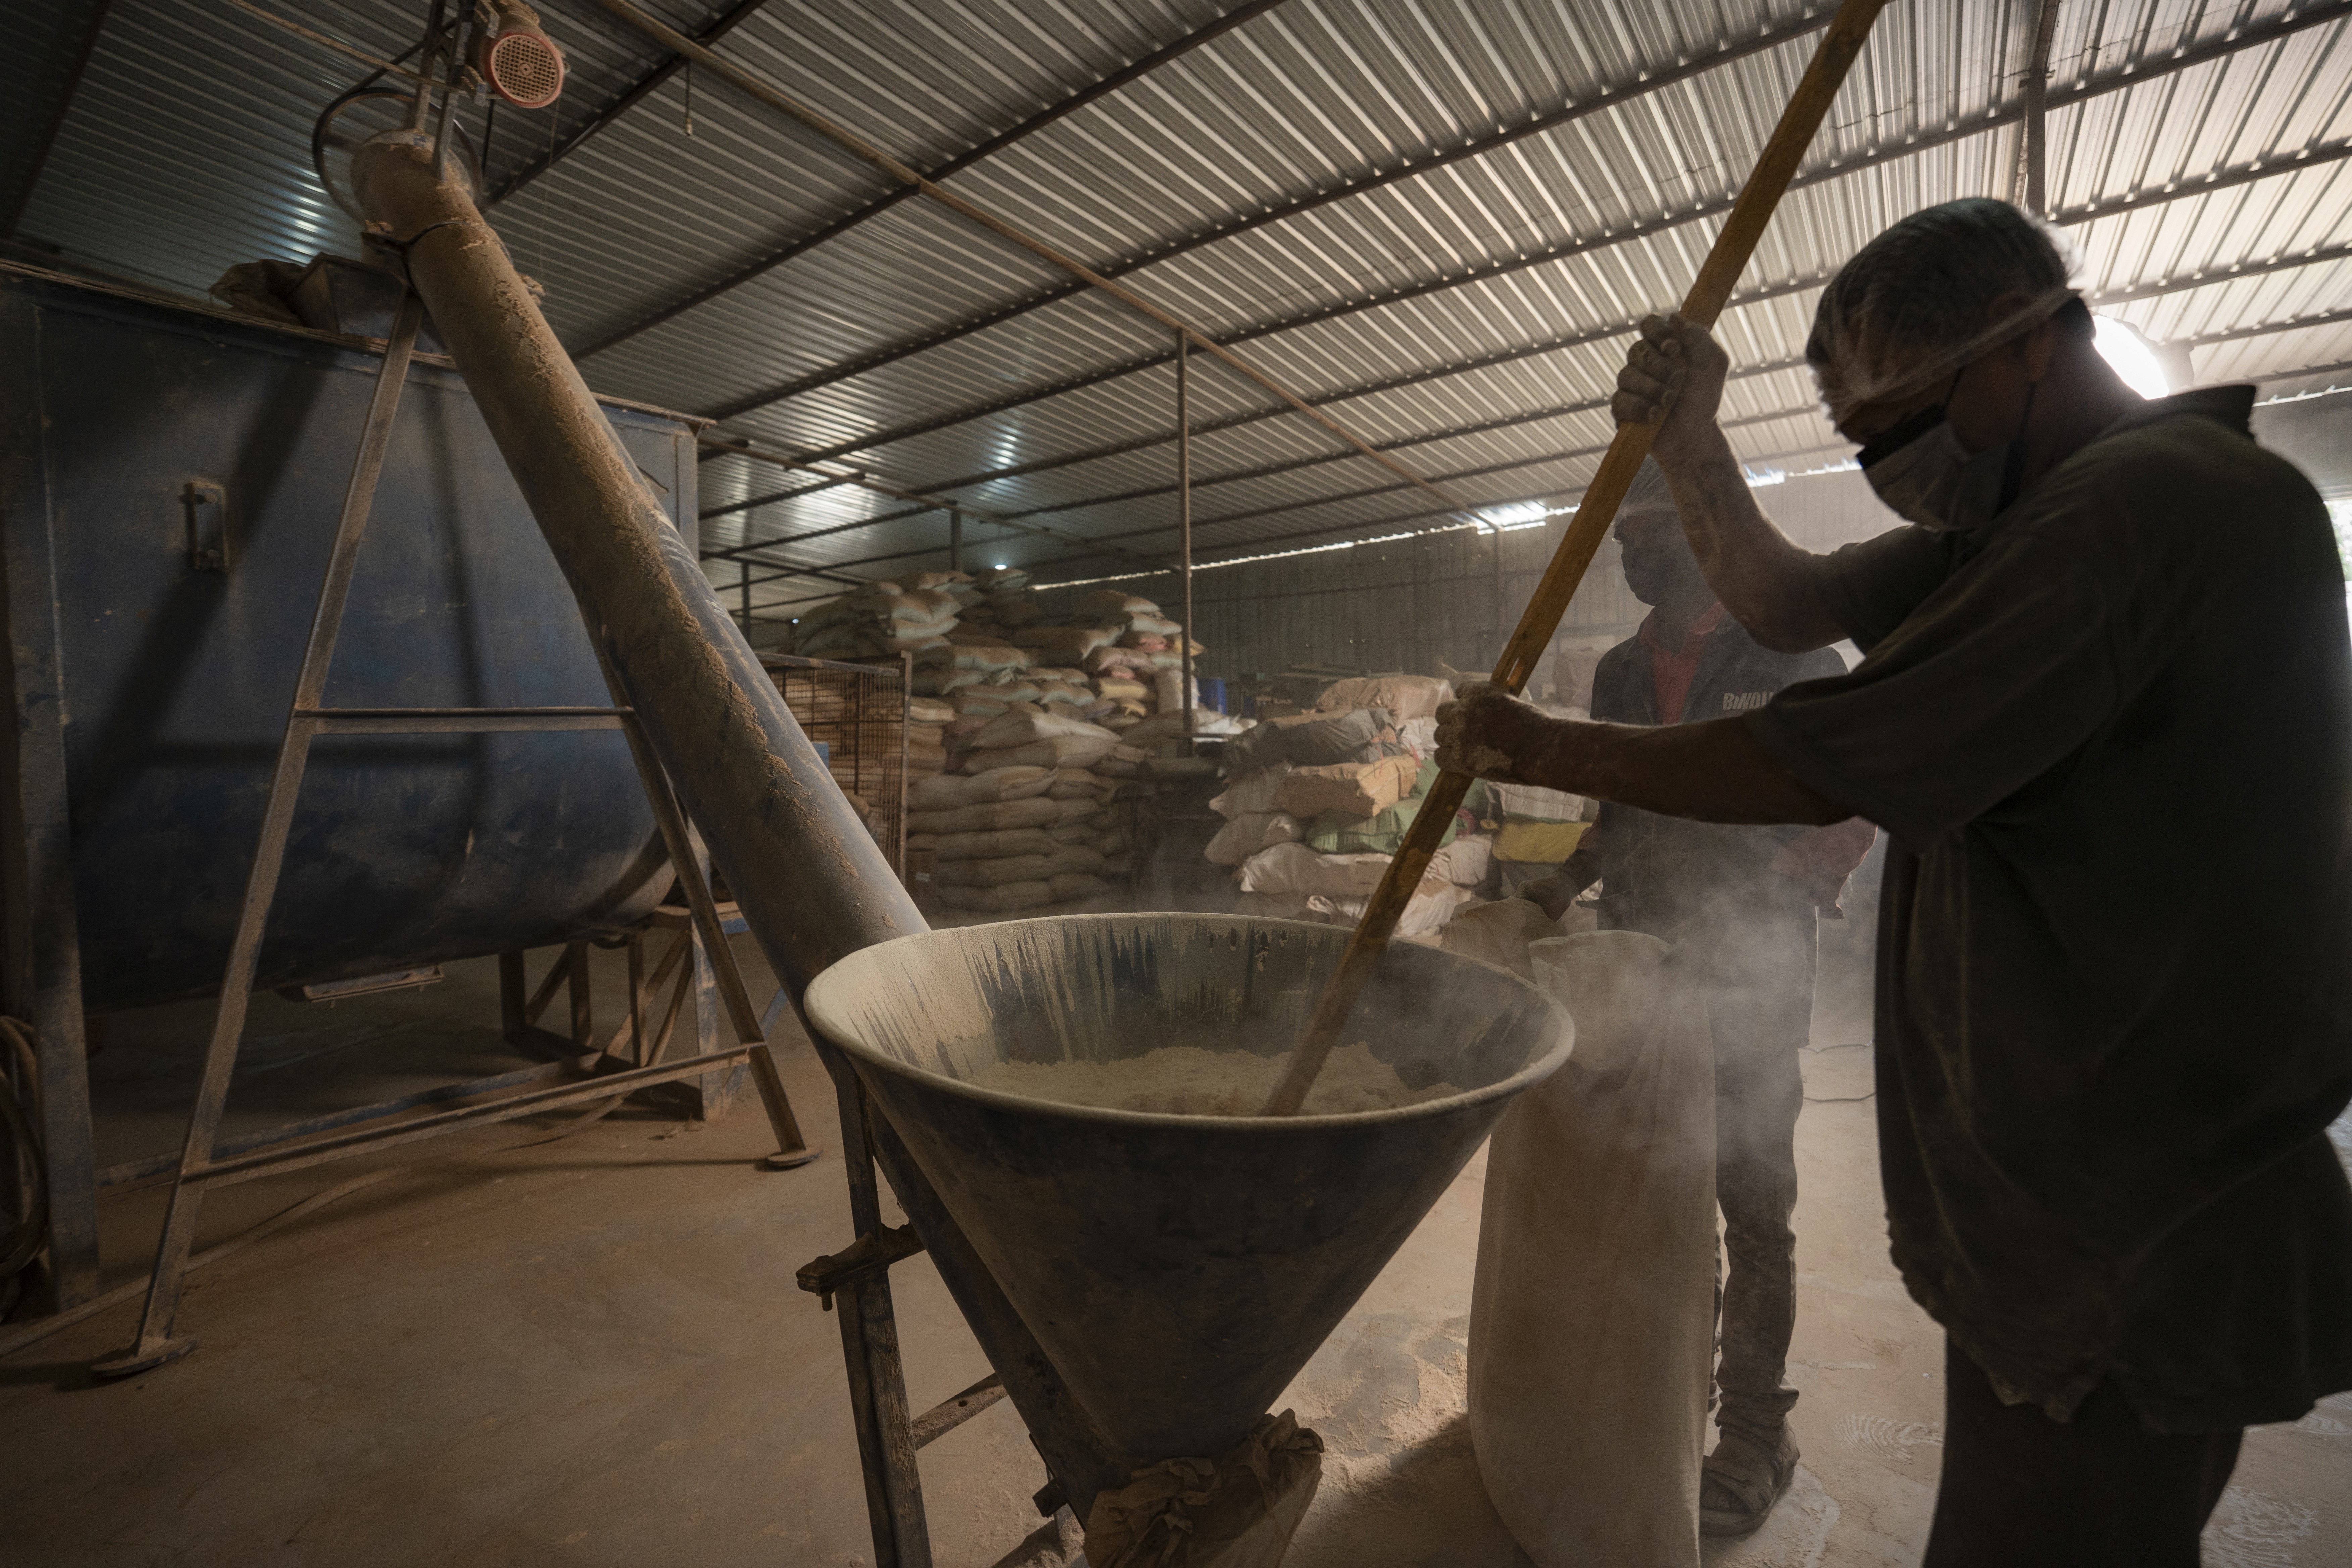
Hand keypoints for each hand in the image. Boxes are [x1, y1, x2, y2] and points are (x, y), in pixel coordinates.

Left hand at [1435, 682, 1553, 784]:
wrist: (1541, 748)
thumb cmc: (1534, 726)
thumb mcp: (1510, 702)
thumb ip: (1489, 705)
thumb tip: (1480, 714)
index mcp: (1477, 692)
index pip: (1460, 691)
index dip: (1467, 704)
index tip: (1475, 714)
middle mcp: (1463, 711)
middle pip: (1442, 714)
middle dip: (1453, 722)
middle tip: (1467, 733)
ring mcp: (1459, 735)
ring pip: (1439, 735)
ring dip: (1450, 741)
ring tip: (1468, 749)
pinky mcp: (1459, 758)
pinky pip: (1440, 757)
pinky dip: (1448, 759)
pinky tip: (1461, 762)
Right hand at [1612, 313, 1729, 458]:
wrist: (1695, 434)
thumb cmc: (1703, 398)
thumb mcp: (1713, 363)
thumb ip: (1698, 337)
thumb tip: (1674, 317)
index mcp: (1664, 346)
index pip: (1649, 324)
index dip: (1657, 333)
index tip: (1674, 349)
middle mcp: (1644, 362)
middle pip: (1637, 350)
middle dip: (1660, 368)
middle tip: (1678, 382)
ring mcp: (1630, 385)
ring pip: (1627, 375)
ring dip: (1653, 389)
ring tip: (1669, 402)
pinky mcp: (1621, 408)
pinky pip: (1620, 400)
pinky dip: (1640, 408)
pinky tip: (1654, 416)